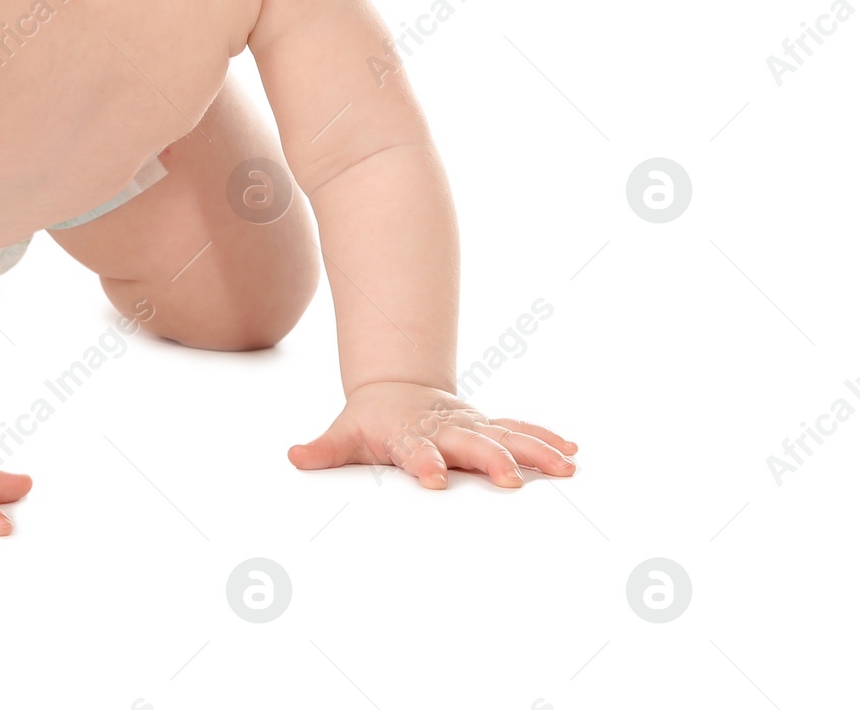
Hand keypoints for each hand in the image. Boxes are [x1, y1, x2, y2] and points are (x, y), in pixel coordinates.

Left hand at [287, 381, 577, 488]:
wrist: (396, 388)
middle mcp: (445, 428)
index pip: (415, 450)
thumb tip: (295, 456)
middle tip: (510, 479)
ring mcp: (470, 426)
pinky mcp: (487, 428)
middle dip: (490, 460)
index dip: (424, 462)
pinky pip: (520, 431)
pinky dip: (544, 439)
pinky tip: (571, 451)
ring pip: (505, 435)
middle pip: (470, 444)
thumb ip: (325, 449)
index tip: (435, 478)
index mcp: (409, 434)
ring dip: (534, 450)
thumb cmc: (371, 421)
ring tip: (565, 466)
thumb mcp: (345, 433)